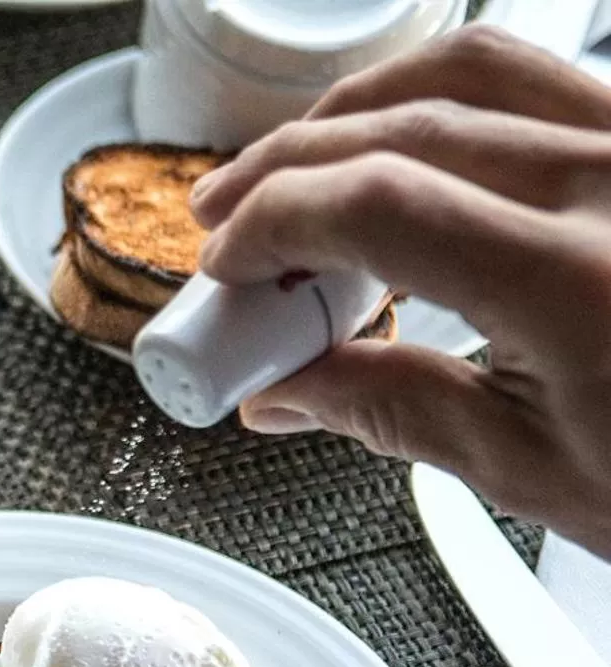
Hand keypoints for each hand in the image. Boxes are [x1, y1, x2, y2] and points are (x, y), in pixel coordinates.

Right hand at [189, 25, 610, 551]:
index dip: (269, 224)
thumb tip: (282, 393)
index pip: (373, 203)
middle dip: (288, 168)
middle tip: (227, 223)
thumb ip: (389, 410)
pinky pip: (542, 78)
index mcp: (577, 280)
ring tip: (299, 166)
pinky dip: (450, 100)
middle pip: (404, 125)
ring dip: (360, 111)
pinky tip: (406, 147)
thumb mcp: (530, 467)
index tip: (224, 269)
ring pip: (473, 68)